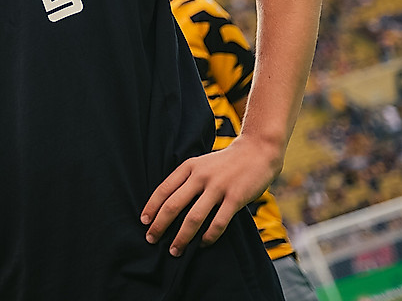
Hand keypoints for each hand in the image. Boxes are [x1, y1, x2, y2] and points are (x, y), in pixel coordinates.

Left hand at [140, 135, 280, 255]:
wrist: (258, 149)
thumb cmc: (226, 162)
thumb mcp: (201, 163)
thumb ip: (187, 180)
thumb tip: (169, 206)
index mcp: (189, 167)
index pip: (163, 189)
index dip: (151, 207)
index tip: (144, 222)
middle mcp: (201, 176)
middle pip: (174, 205)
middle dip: (160, 225)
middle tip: (151, 239)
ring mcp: (219, 187)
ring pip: (194, 218)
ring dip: (182, 237)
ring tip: (175, 250)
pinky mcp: (236, 198)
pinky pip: (218, 222)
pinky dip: (208, 236)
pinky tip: (202, 244)